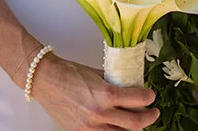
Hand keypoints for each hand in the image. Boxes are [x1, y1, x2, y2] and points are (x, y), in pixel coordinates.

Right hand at [30, 53, 157, 129]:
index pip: (138, 100)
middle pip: (135, 123)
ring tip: (137, 122)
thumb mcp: (97, 73)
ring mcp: (89, 126)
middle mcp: (99, 113)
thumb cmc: (68, 72)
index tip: (151, 96)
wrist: (45, 79)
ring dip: (133, 128)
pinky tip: (117, 127)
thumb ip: (113, 81)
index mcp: (105, 94)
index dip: (149, 98)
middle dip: (149, 118)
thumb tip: (129, 85)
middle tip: (153, 112)